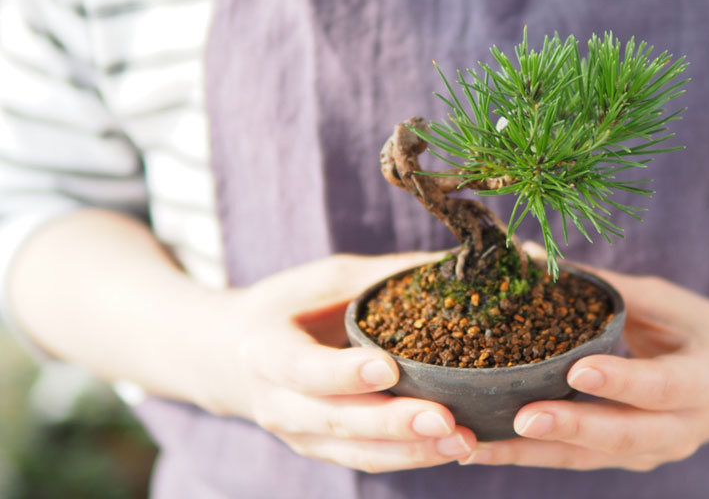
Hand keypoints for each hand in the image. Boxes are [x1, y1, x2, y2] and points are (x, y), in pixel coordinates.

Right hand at [202, 252, 476, 472]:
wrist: (232, 358)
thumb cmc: (288, 308)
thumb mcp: (325, 280)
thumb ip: (382, 276)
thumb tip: (454, 260)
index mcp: (266, 351)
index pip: (305, 370)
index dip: (344, 373)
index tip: (389, 367)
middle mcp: (279, 404)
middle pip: (338, 421)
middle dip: (394, 423)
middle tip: (445, 419)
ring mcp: (300, 435)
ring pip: (358, 452)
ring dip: (413, 451)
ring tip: (463, 441)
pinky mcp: (323, 451)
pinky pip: (369, 461)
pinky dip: (411, 458)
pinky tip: (452, 448)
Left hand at [461, 268, 708, 470]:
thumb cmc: (702, 332)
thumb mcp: (666, 301)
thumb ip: (604, 286)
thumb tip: (529, 252)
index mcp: (704, 380)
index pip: (661, 386)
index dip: (622, 381)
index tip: (578, 369)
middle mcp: (682, 427)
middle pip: (623, 436)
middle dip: (570, 428)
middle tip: (521, 418)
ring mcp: (655, 452)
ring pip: (591, 459)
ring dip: (534, 454)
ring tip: (482, 446)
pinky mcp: (629, 462)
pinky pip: (577, 462)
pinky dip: (532, 456)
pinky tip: (487, 449)